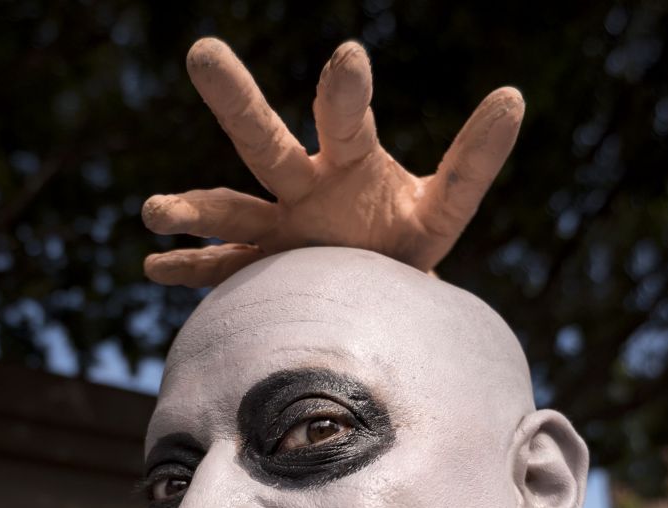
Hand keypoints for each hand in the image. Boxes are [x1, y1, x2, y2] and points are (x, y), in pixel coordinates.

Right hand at [143, 39, 524, 286]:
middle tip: (203, 52)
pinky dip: (188, 269)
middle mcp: (302, 187)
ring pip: (229, 211)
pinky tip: (153, 267)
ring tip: (154, 210)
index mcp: (349, 163)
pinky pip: (221, 271)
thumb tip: (514, 94)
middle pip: (264, 141)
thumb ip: (472, 162)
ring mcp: (275, 230)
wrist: (374, 295)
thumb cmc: (405, 244)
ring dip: (192, 210)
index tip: (349, 57)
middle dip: (236, 101)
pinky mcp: (261, 272)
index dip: (346, 93)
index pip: (347, 122)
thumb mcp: (443, 208)